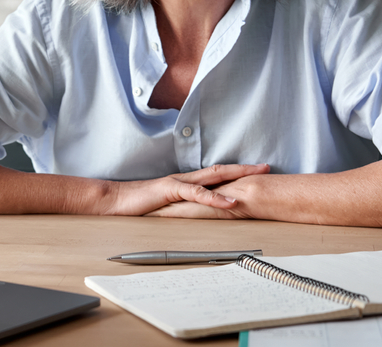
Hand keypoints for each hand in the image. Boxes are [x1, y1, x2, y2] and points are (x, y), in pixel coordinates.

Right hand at [100, 163, 268, 216]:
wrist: (114, 200)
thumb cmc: (137, 204)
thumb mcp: (165, 206)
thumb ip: (181, 206)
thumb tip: (197, 214)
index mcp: (185, 182)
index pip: (215, 175)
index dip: (236, 173)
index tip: (255, 173)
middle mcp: (184, 178)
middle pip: (220, 170)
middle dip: (245, 169)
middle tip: (266, 168)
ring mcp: (178, 182)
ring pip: (212, 177)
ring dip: (236, 177)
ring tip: (256, 179)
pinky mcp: (170, 190)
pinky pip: (196, 193)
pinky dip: (215, 197)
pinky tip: (230, 201)